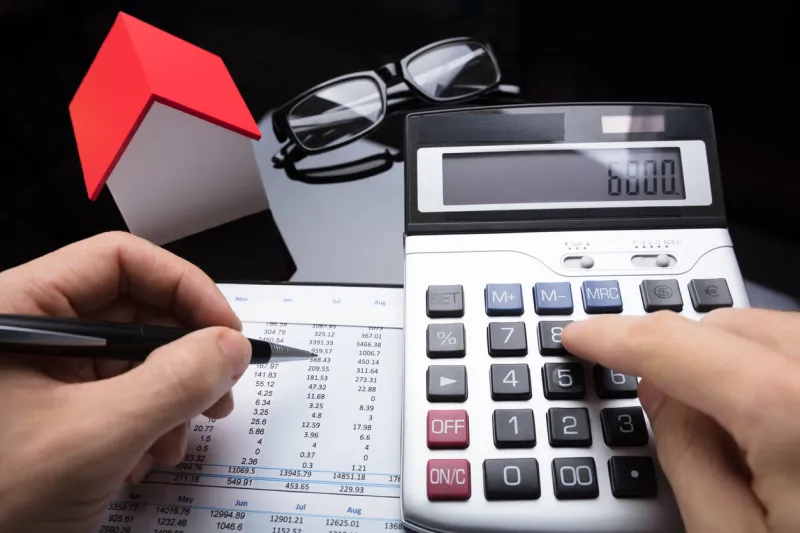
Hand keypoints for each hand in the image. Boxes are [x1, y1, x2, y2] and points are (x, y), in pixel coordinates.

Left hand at [0, 232, 251, 532]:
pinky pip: (123, 393)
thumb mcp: (94, 437)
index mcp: (17, 310)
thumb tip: (232, 346)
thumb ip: (172, 384)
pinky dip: (150, 423)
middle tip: (218, 389)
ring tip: (174, 441)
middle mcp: (31, 332)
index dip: (183, 287)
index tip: (225, 331)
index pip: (118, 260)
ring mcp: (41, 371)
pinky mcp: (55, 407)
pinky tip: (145, 458)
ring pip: (135, 356)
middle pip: (134, 309)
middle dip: (184, 354)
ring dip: (171, 398)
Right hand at [563, 308, 799, 532]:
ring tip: (741, 433)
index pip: (672, 343)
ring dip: (734, 360)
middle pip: (724, 325)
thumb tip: (658, 393)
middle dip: (683, 356)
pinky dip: (777, 367)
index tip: (582, 336)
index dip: (613, 337)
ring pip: (768, 328)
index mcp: (791, 407)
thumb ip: (685, 457)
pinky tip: (781, 425)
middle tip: (667, 408)